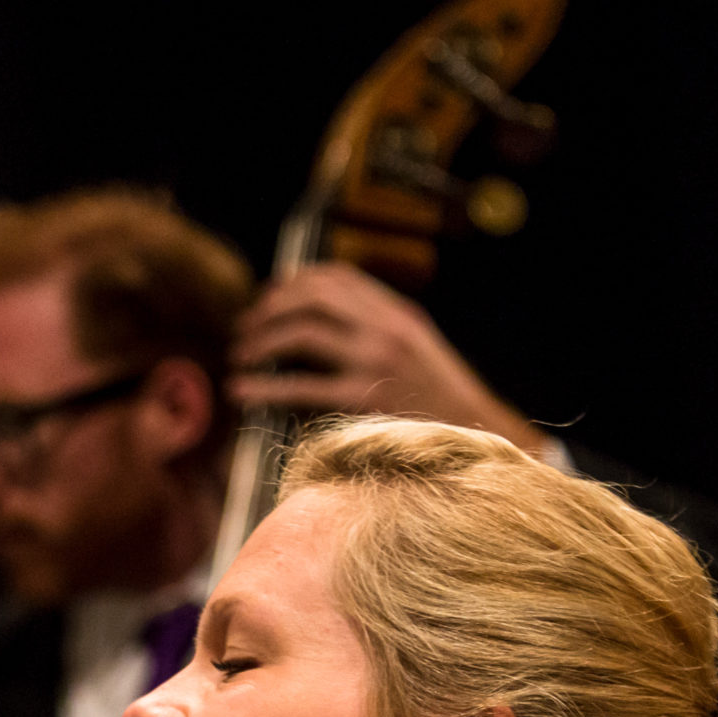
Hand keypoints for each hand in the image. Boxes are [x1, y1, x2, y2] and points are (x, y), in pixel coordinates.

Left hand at [227, 263, 544, 455]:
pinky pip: (301, 387)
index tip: (268, 298)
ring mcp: (376, 361)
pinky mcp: (363, 400)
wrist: (478, 439)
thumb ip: (377, 335)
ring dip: (262, 340)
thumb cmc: (440, 407)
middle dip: (269, 308)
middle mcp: (387, 329)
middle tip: (243, 329)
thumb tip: (319, 328)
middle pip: (313, 296)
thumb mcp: (416, 355)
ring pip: (303, 331)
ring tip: (239, 357)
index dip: (294, 282)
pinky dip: (263, 387)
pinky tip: (241, 392)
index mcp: (399, 315)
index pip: (338, 277)